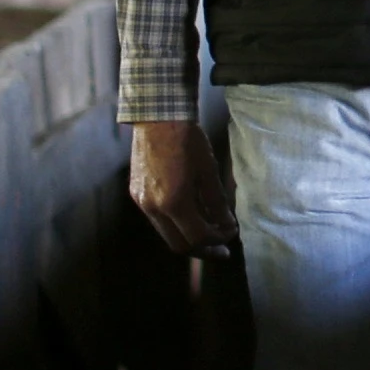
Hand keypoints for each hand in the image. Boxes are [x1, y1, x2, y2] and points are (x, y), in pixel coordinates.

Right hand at [130, 120, 236, 258]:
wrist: (157, 119)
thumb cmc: (187, 141)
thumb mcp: (209, 172)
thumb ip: (217, 203)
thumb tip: (227, 226)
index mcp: (173, 202)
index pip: (198, 237)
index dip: (218, 240)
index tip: (232, 232)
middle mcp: (153, 207)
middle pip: (179, 245)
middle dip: (203, 250)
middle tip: (222, 250)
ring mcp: (141, 202)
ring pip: (167, 235)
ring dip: (189, 239)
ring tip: (209, 236)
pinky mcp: (136, 194)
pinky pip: (158, 220)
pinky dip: (176, 225)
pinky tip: (192, 218)